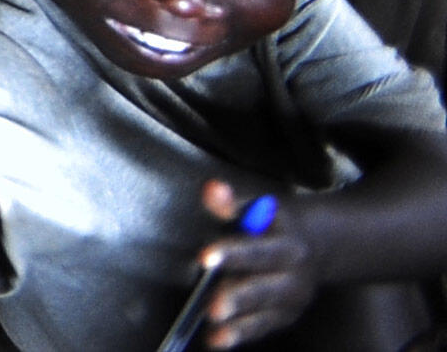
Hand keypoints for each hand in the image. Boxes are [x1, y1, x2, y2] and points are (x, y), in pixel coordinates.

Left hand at [190, 181, 323, 346]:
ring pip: (263, 313)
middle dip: (238, 297)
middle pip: (263, 289)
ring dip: (238, 322)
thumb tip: (212, 190)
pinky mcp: (284, 316)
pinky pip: (261, 327)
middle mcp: (294, 277)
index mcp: (288, 246)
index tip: (206, 257)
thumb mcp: (259, 206)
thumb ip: (232, 202)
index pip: (257, 250)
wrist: (319, 245)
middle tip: (213, 306)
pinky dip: (240, 334)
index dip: (232, 254)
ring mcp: (291, 300)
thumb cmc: (276, 224)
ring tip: (215, 327)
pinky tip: (218, 340)